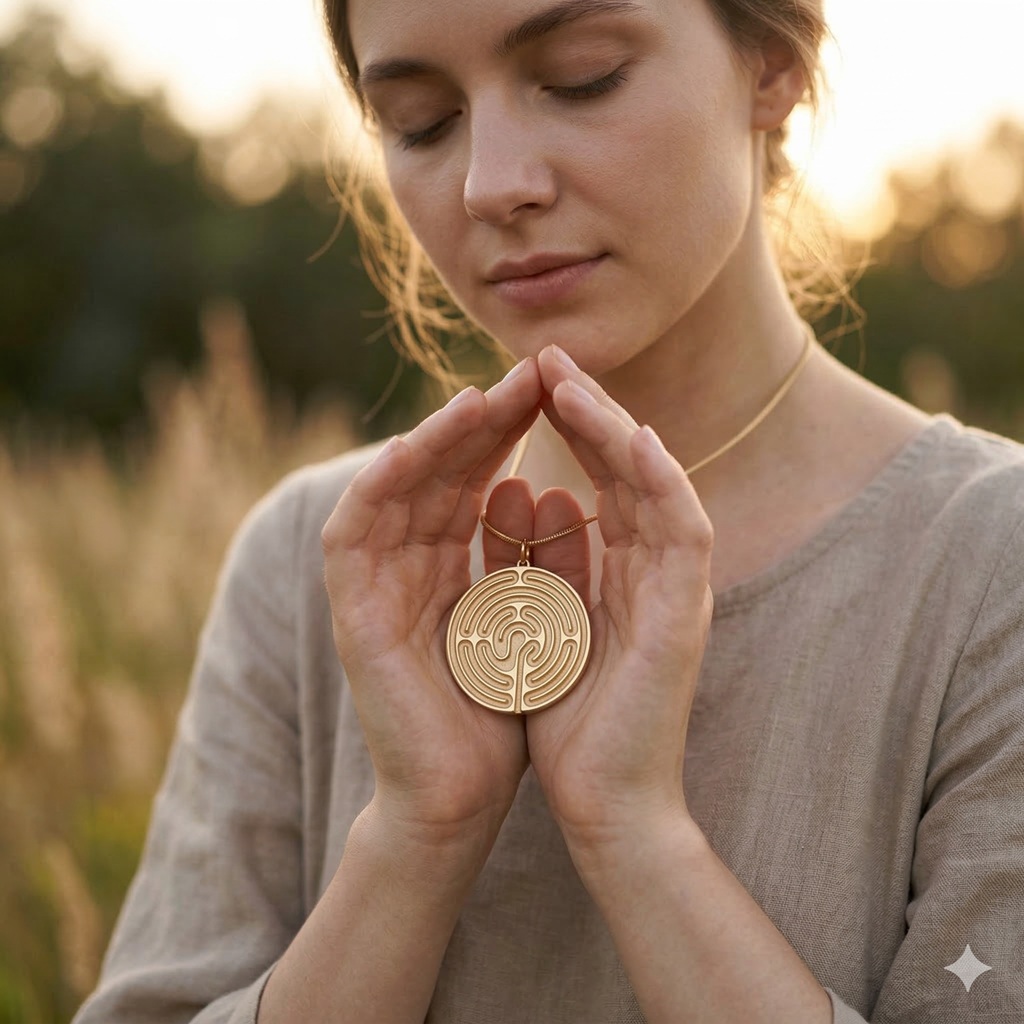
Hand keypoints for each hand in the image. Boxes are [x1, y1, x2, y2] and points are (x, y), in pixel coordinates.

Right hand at [322, 359, 540, 841]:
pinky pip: (350, 537)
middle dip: (482, 423)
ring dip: (432, 442)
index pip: (476, 480)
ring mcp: (375, 588)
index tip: (554, 393)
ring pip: (394, 491)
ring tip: (478, 400)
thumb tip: (543, 496)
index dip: (511, 434)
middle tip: (527, 376)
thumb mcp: (526, 622)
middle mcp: (408, 566)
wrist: (461, 798)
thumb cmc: (501, 714)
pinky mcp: (352, 616)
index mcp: (450, 566)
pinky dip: (373, 491)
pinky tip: (408, 451)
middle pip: (438, 473)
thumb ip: (525, 563)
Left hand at [524, 346, 713, 847]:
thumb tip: (522, 501)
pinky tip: (631, 436)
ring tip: (570, 380)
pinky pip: (683, 531)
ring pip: (655, 485)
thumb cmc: (571, 721)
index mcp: (618, 571)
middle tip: (545, 359)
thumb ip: (539, 567)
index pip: (595, 480)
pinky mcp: (684, 614)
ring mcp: (675, 589)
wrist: (605, 805)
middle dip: (585, 411)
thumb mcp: (541, 624)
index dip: (563, 430)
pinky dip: (661, 481)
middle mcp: (653, 570)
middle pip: (625, 468)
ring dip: (614, 429)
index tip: (523, 388)